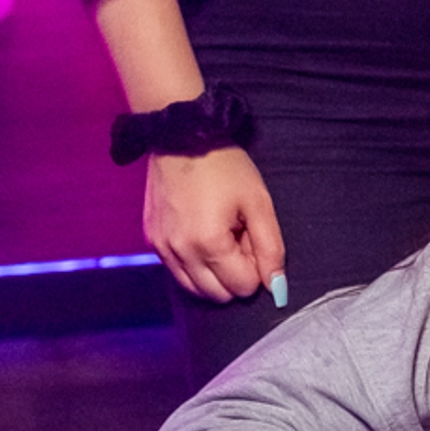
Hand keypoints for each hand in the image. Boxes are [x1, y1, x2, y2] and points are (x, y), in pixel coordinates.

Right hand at [143, 147, 285, 303]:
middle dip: (235, 274)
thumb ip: (271, 249)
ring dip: (214, 273)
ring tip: (221, 236)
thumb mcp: (258, 203)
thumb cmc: (225, 166)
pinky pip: (177, 272)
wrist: (182, 135)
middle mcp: (179, 252)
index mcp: (208, 244)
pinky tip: (202, 234)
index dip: (255, 267)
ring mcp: (161, 247)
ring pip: (195, 289)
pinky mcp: (152, 240)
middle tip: (238, 237)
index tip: (252, 238)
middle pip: (218, 295)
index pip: (242, 287)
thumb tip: (278, 288)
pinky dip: (194, 264)